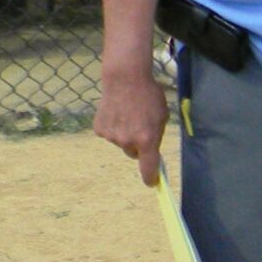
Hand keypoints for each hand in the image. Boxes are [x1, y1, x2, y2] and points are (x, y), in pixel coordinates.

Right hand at [94, 59, 169, 184]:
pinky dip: (113, 126)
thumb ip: (156, 135)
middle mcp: (127, 141)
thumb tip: (151, 149)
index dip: (150, 177)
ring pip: (121, 142)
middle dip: (138, 144)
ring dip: (125, 133)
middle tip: (140, 126)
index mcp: (147, 140)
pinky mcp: (99, 130)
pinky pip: (109, 134)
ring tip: (128, 113)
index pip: (148, 168)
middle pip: (134, 152)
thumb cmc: (149, 95)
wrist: (124, 79)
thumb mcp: (161, 116)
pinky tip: (117, 112)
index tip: (153, 182)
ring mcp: (111, 137)